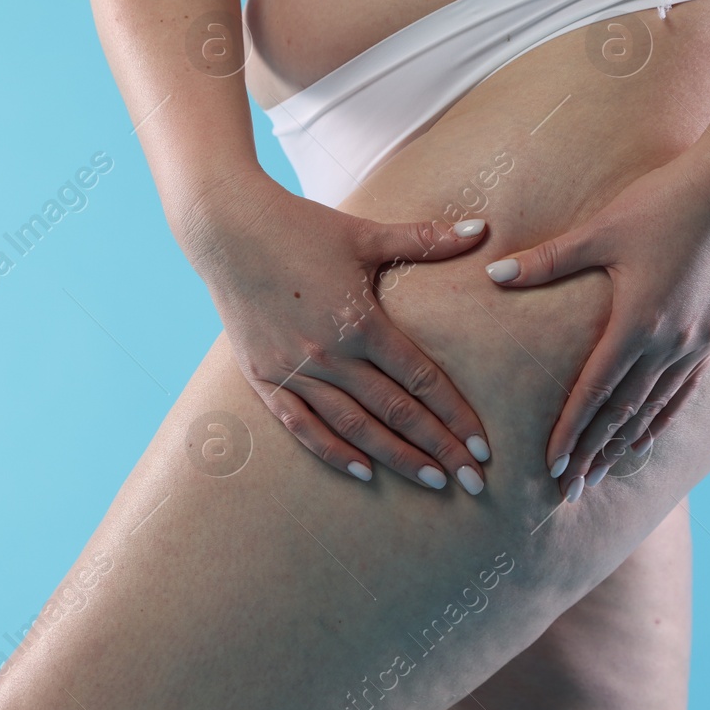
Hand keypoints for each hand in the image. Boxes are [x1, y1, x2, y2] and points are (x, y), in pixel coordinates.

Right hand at [181, 172, 492, 493]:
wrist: (227, 228)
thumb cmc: (300, 227)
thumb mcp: (365, 234)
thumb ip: (425, 239)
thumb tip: (481, 228)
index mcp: (360, 322)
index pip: (420, 380)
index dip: (455, 415)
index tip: (483, 446)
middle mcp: (329, 354)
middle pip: (395, 413)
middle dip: (438, 449)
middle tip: (472, 481)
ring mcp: (293, 370)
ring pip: (354, 427)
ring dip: (396, 458)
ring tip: (433, 482)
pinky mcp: (263, 377)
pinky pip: (302, 426)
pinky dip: (333, 451)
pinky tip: (364, 473)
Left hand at [482, 139, 709, 499]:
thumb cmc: (659, 202)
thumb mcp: (598, 230)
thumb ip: (545, 261)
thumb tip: (492, 274)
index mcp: (637, 323)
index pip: (595, 394)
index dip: (572, 432)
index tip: (551, 467)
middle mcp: (670, 343)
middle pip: (623, 413)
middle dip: (593, 453)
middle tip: (568, 491)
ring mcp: (697, 342)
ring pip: (655, 408)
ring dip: (624, 443)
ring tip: (600, 473)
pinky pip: (684, 391)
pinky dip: (662, 418)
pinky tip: (647, 436)